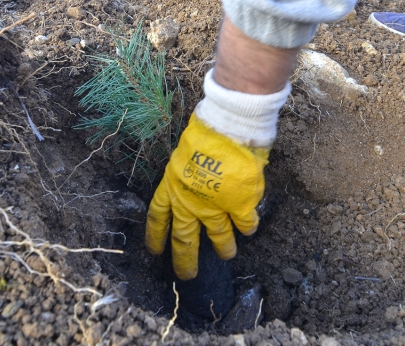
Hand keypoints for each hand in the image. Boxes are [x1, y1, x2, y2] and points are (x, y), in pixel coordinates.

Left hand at [145, 113, 268, 279]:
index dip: (156, 235)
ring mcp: (215, 207)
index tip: (154, 251)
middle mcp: (190, 202)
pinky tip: (251, 229)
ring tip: (227, 255)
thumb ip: (190, 173)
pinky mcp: (239, 207)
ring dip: (223, 246)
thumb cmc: (206, 133)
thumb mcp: (186, 154)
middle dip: (184, 259)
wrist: (228, 130)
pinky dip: (249, 227)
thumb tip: (197, 178)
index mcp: (172, 186)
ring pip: (218, 235)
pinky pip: (245, 223)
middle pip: (184, 237)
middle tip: (186, 275)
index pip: (158, 216)